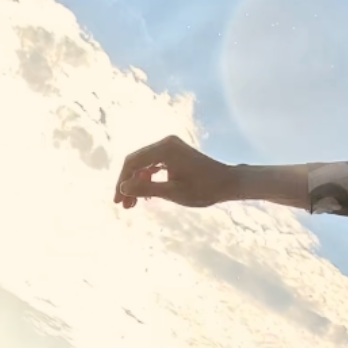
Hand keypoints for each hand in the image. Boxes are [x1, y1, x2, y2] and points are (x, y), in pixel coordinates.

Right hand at [113, 136, 236, 209]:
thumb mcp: (174, 193)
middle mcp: (165, 143)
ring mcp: (170, 147)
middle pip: (136, 162)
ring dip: (137, 183)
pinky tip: (145, 196)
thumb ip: (147, 189)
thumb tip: (122, 188)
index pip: (133, 163)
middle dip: (128, 184)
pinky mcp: (174, 153)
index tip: (117, 200)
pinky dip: (148, 179)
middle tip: (123, 205)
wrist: (229, 183)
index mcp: (164, 148)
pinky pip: (154, 165)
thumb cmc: (205, 189)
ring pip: (144, 164)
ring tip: (133, 204)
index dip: (122, 182)